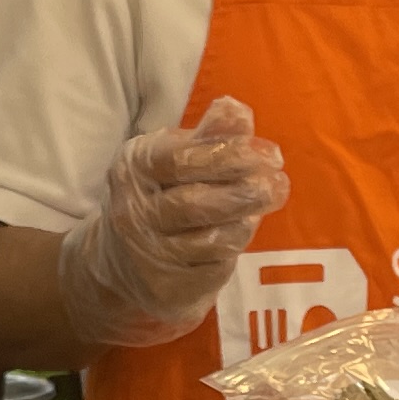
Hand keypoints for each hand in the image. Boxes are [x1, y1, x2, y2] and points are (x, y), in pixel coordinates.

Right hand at [61, 94, 287, 346]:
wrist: (121, 264)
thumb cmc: (159, 197)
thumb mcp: (174, 158)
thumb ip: (208, 136)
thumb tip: (237, 112)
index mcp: (134, 167)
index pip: (183, 159)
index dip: (231, 155)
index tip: (272, 155)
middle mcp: (133, 212)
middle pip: (196, 202)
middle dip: (244, 192)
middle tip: (277, 185)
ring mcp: (147, 254)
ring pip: (209, 239)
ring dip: (243, 222)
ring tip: (259, 209)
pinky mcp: (166, 288)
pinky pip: (212, 269)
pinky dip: (232, 250)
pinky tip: (237, 235)